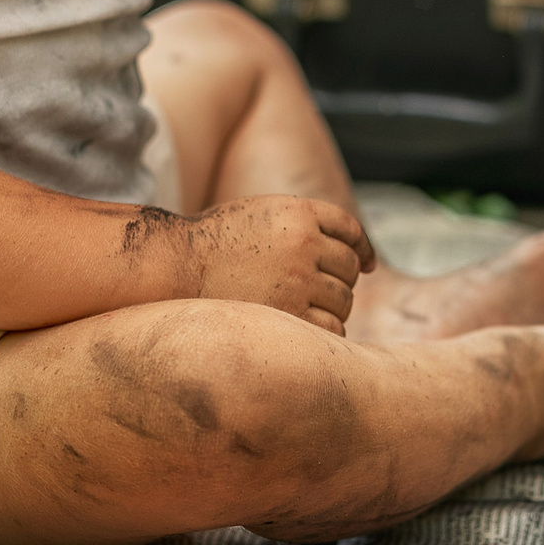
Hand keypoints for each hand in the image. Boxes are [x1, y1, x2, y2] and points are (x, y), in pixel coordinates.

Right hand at [182, 194, 375, 335]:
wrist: (176, 266)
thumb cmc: (212, 245)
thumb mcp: (259, 214)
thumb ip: (300, 223)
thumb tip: (348, 249)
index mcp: (298, 211)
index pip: (350, 229)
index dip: (362, 248)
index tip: (367, 265)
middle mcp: (304, 241)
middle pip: (349, 267)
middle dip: (341, 282)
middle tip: (319, 294)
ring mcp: (298, 278)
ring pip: (344, 299)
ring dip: (334, 309)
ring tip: (306, 313)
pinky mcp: (290, 313)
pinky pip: (331, 327)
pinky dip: (326, 332)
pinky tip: (307, 332)